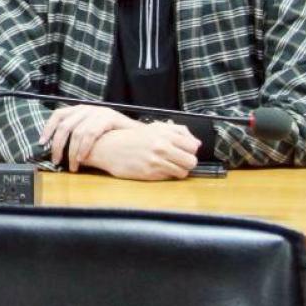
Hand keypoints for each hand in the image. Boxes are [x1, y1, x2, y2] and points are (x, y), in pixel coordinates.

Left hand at [41, 105, 139, 169]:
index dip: (48, 128)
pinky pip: (91, 133)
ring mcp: (99, 112)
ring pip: (77, 131)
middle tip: (56, 160)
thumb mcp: (91, 134)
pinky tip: (82, 158)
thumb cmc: (114, 137)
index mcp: (80, 110)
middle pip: (65, 126)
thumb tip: (58, 148)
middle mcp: (88, 108)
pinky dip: (84, 147)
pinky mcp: (109, 117)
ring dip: (72, 151)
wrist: (140, 135)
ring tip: (72, 165)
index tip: (42, 143)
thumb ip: (77, 136)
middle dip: (58, 145)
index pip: (58, 115)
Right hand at [83, 122, 201, 180]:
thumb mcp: (155, 127)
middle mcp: (162, 147)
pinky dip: (166, 175)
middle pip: (191, 161)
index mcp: (164, 134)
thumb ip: (178, 131)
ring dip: (177, 170)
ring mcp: (156, 161)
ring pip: (183, 172)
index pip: (193, 146)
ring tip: (168, 165)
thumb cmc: (132, 137)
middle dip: (187, 162)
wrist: (108, 147)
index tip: (184, 151)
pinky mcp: (149, 174)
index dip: (190, 150)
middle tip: (178, 160)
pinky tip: (157, 169)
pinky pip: (168, 178)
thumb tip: (196, 142)